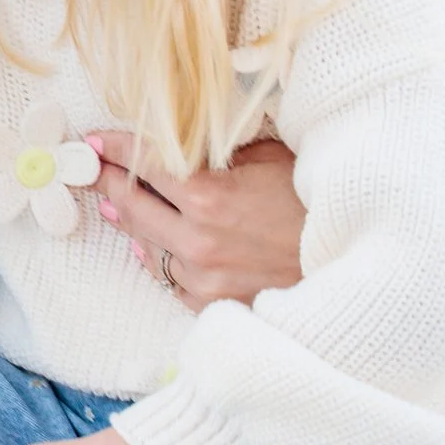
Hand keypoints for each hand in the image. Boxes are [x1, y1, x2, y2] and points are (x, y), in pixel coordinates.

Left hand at [89, 131, 303, 309]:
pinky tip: (150, 244)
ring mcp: (202, 277)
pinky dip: (157, 257)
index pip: (143, 166)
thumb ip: (219, 151)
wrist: (352, 262)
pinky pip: (168, 278)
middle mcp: (197, 240)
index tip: (95, 142)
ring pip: (146, 244)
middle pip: (131, 205)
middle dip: (108, 183)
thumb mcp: (271, 158)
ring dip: (131, 222)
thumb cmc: (316, 203)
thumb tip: (177, 140)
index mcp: (209, 196)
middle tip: (92, 169)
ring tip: (117, 205)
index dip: (115, 149)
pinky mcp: (211, 304)